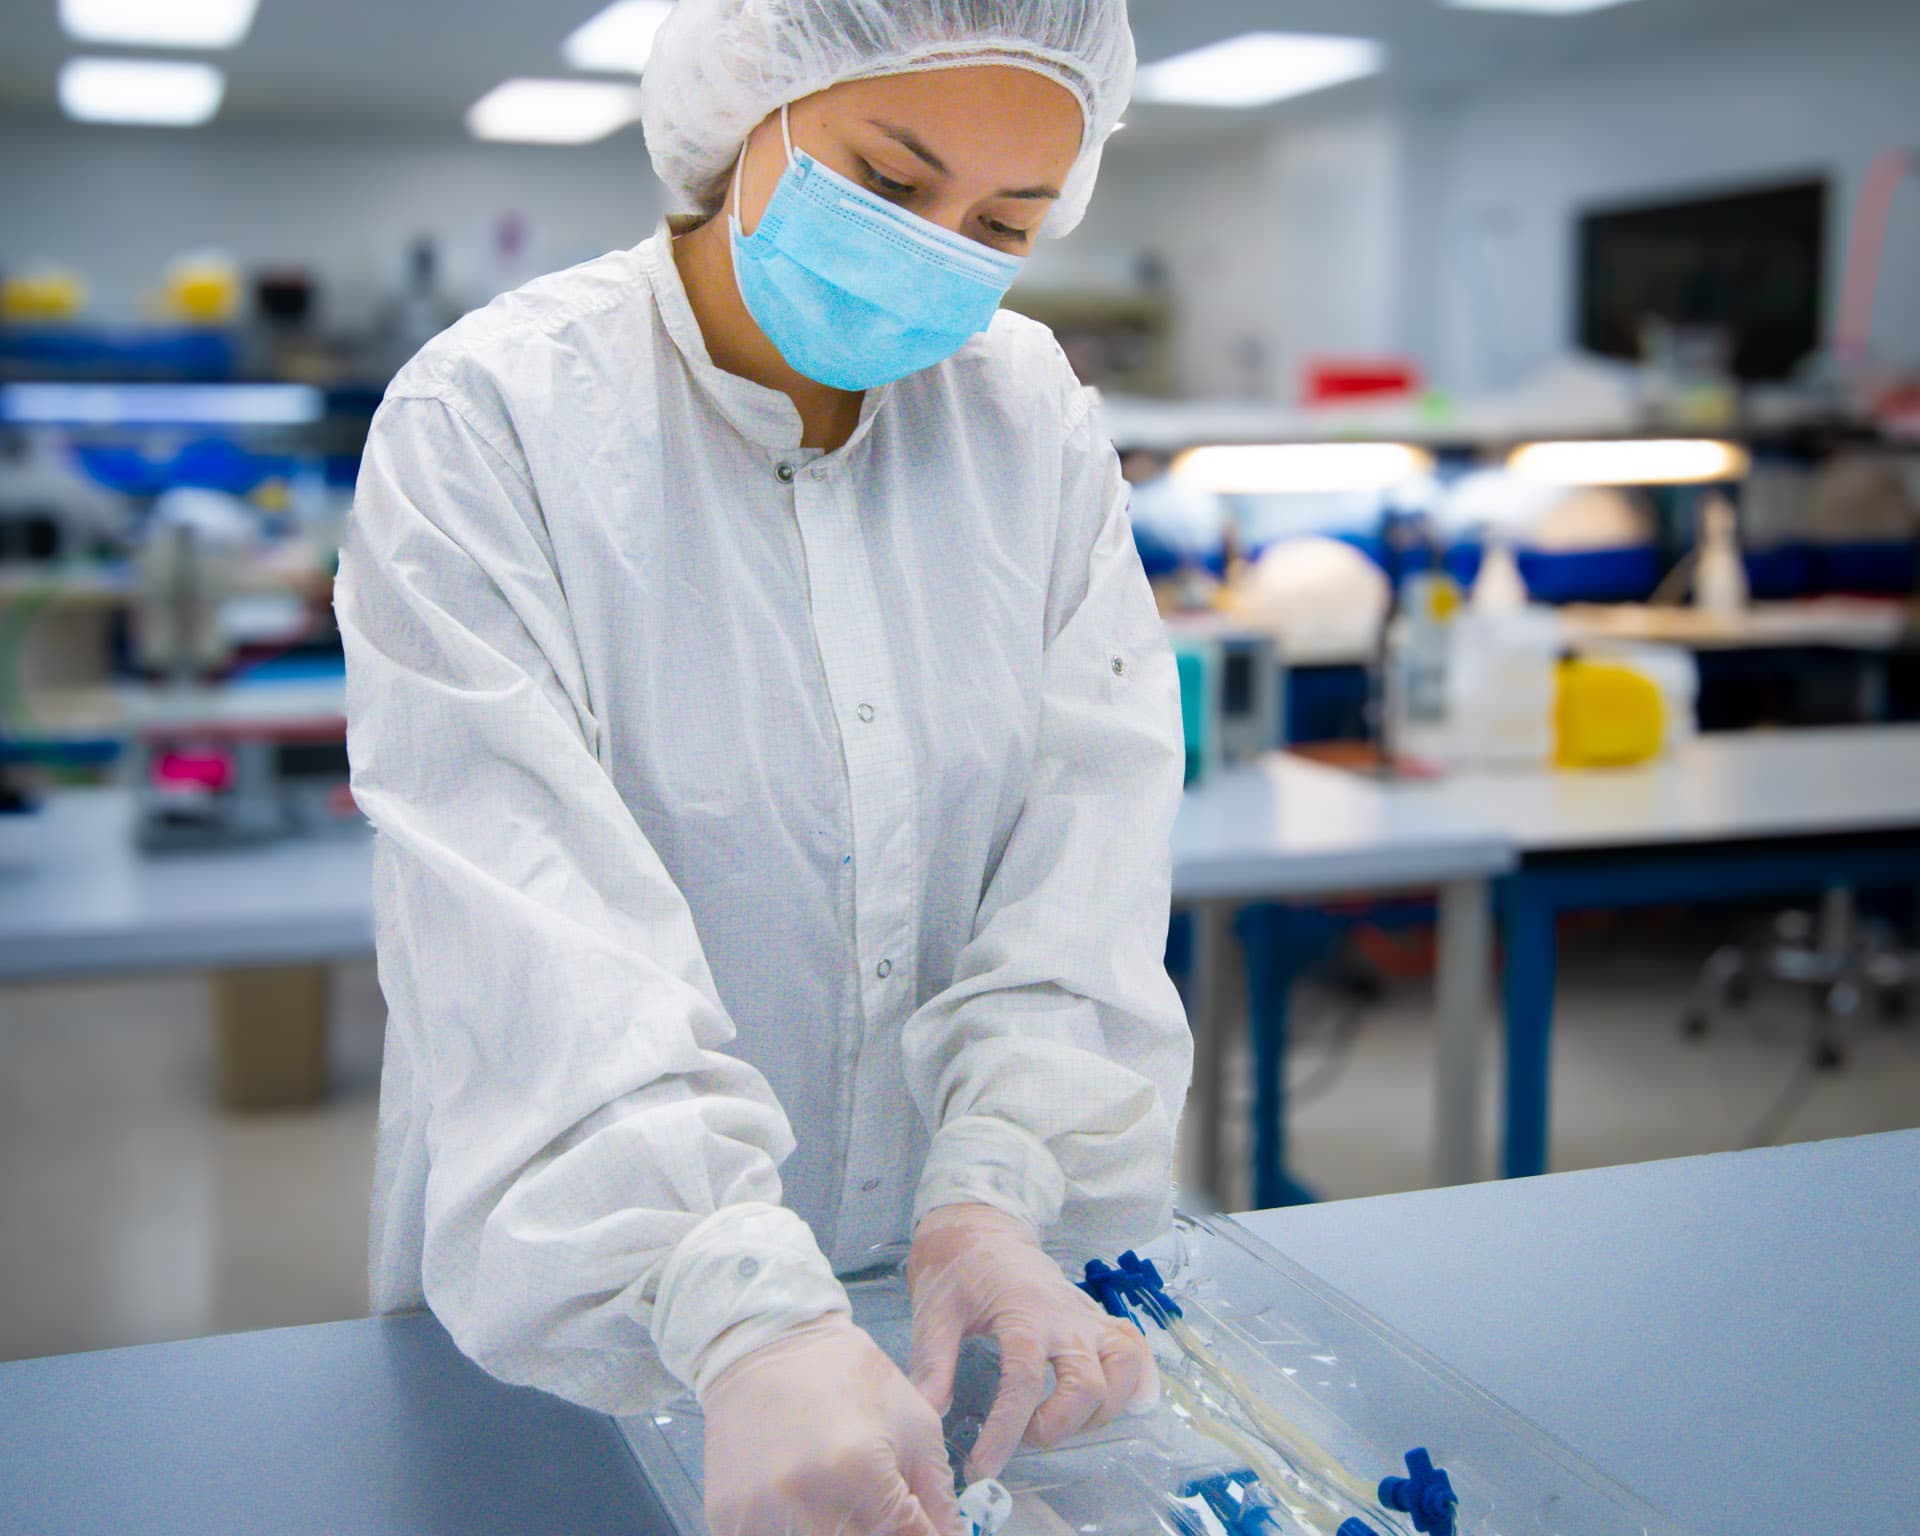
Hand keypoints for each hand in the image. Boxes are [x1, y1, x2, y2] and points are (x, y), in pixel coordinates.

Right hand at [701, 1314, 960, 1535]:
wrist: (768, 1343)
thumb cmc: (848, 1377)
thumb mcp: (915, 1424)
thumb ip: (939, 1498)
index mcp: (859, 1471)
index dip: (925, 1535)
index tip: (922, 1524)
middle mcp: (805, 1500)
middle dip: (879, 1530)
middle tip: (878, 1503)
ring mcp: (759, 1514)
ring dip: (840, 1532)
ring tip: (841, 1495)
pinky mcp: (728, 1519)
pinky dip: (796, 1531)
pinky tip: (805, 1505)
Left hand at [907, 1203, 1155, 1478]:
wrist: (984, 1230)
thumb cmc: (958, 1271)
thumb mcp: (934, 1313)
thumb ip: (933, 1365)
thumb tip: (930, 1416)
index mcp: (1022, 1313)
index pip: (1023, 1382)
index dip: (1005, 1432)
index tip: (982, 1467)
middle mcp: (1066, 1317)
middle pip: (1086, 1384)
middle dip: (1060, 1426)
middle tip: (1026, 1436)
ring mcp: (1088, 1317)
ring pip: (1123, 1369)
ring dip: (1100, 1410)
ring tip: (1063, 1422)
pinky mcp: (1098, 1319)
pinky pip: (1135, 1350)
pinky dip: (1137, 1380)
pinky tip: (1117, 1403)